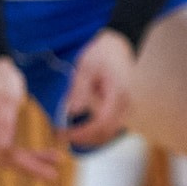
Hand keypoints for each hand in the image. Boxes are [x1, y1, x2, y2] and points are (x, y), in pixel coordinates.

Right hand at [0, 56, 58, 180]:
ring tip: (54, 161)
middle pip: (7, 160)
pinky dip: (26, 155)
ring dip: (31, 163)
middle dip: (32, 168)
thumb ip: (4, 119)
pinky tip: (42, 155)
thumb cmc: (2, 81)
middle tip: (55, 175)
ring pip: (9, 158)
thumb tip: (3, 146)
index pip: (6, 154)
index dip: (29, 163)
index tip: (51, 166)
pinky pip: (9, 152)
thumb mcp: (7, 96)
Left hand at [58, 28, 139, 150]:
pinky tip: (78, 129)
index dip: (82, 133)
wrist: (116, 46)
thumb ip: (79, 89)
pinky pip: (109, 127)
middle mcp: (126, 104)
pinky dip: (94, 132)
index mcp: (118, 93)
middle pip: (106, 133)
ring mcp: (126, 108)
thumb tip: (73, 112)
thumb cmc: (100, 53)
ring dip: (88, 138)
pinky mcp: (121, 110)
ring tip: (66, 133)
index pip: (101, 123)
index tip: (62, 133)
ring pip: (109, 133)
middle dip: (83, 139)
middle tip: (60, 135)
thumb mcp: (85, 67)